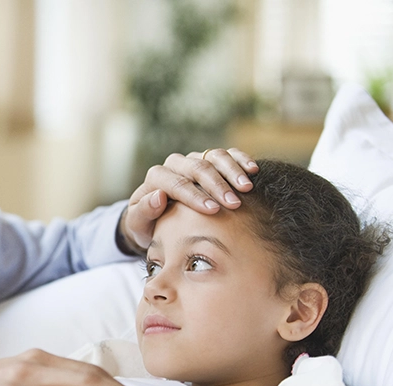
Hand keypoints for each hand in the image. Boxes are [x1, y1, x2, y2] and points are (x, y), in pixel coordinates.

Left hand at [120, 148, 257, 251]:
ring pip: (213, 156)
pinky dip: (240, 159)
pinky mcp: (209, 160)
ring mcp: (193, 160)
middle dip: (217, 185)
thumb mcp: (139, 224)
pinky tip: (253, 170)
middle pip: (197, 168)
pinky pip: (226, 153)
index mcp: (156, 178)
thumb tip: (158, 196)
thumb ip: (143, 212)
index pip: (176, 184)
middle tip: (234, 203)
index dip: (195, 196)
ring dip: (232, 171)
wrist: (157, 218)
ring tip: (247, 188)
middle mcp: (175, 164)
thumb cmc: (147, 225)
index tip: (213, 211)